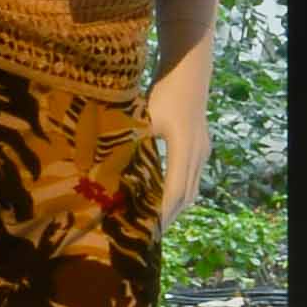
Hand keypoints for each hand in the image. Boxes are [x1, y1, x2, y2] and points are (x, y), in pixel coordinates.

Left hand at [147, 51, 214, 230]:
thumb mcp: (142, 117)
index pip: (174, 191)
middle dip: (168, 217)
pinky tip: (163, 197)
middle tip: (148, 237)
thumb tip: (104, 168)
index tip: (148, 231)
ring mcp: (202, 151)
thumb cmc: (161, 90)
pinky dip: (179, 192)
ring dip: (175, 207)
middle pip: (186, 196)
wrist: (188, 69)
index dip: (162, 213)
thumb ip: (129, 142)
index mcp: (181, 148)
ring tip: (155, 223)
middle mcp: (197, 154)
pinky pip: (192, 178)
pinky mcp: (201, 147)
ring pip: (192, 189)